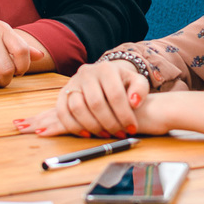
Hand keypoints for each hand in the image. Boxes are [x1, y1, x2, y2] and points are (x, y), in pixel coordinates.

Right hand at [15, 59, 152, 137]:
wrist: (105, 78)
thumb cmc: (123, 83)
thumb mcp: (137, 82)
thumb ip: (140, 89)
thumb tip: (134, 102)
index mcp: (107, 69)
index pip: (115, 94)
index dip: (124, 115)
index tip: (132, 129)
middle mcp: (87, 73)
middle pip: (96, 103)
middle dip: (110, 123)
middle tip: (120, 134)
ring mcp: (73, 83)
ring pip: (77, 108)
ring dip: (92, 126)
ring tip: (106, 134)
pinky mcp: (62, 94)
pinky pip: (62, 112)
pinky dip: (73, 126)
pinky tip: (87, 134)